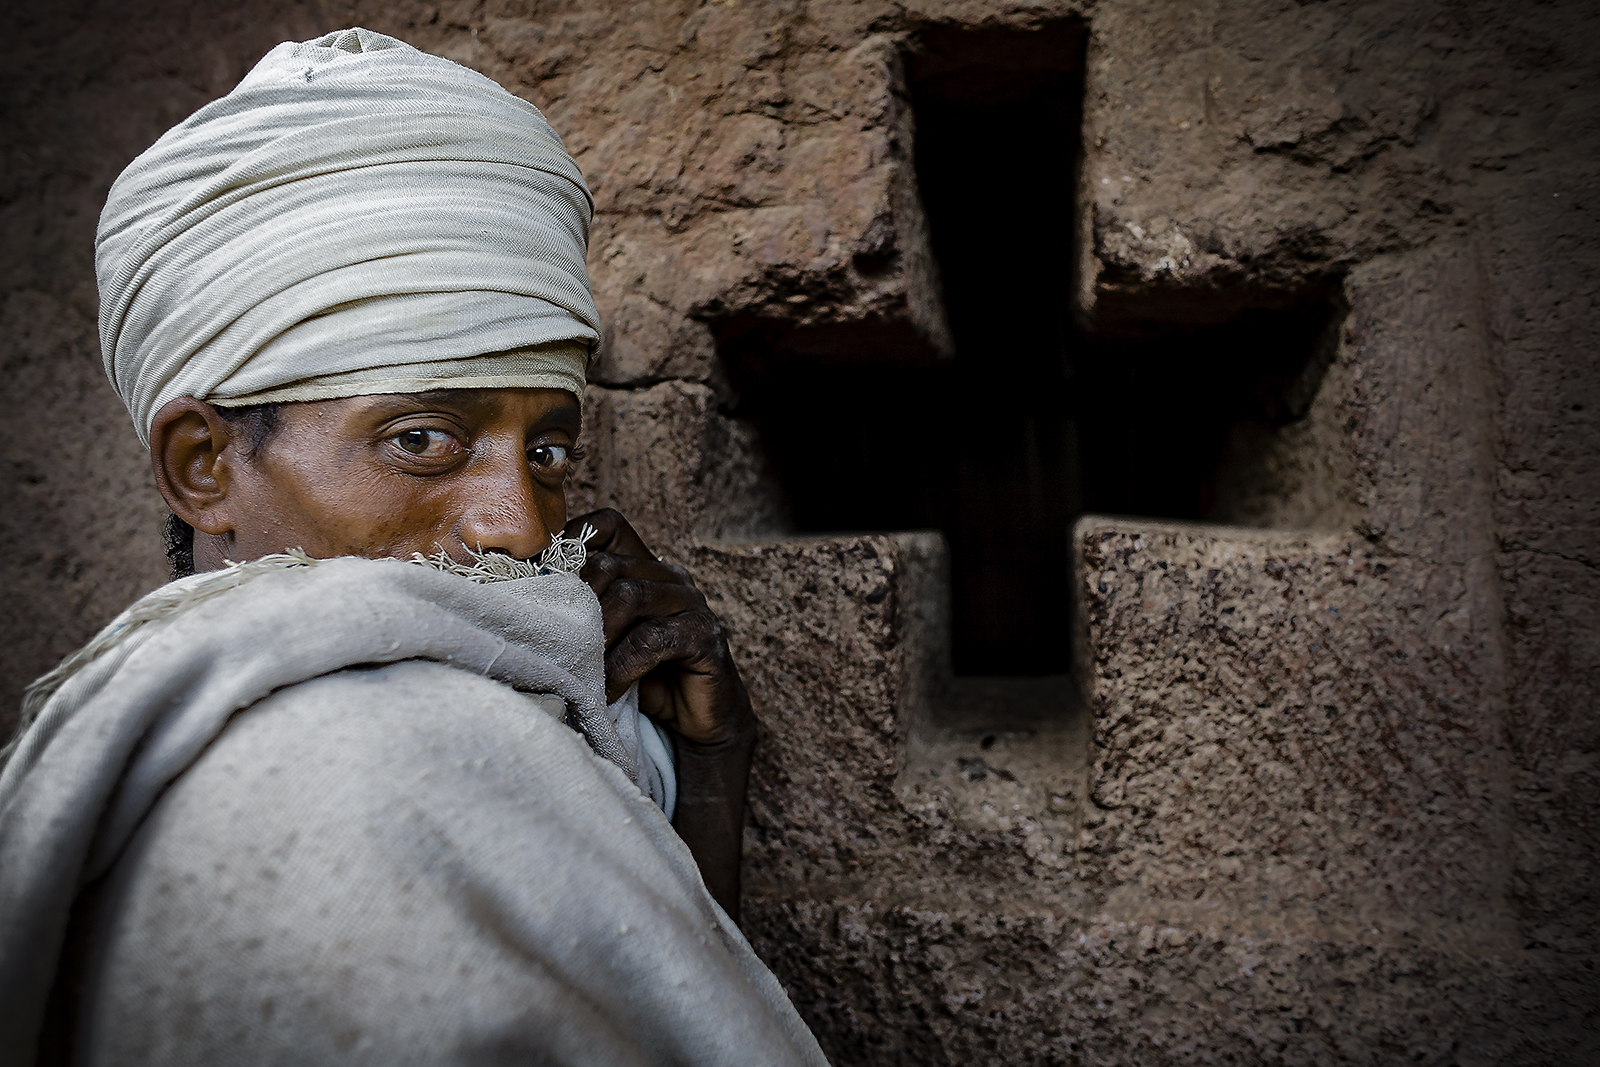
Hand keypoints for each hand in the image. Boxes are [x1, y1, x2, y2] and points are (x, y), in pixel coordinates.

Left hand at [565, 508, 754, 918]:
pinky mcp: (705, 638)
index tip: (536, 573)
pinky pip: (653, 641)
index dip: (571, 538)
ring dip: (596, 636)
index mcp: (644, 567)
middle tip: (552, 640)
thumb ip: (575, 613)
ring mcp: (691, 605)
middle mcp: (670, 577)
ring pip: (630, 596)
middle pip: (610, 564)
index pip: (608, 525)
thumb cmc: (638, 681)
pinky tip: (606, 691)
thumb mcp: (601, 641)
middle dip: (575, 604)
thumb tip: (508, 599)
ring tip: (578, 669)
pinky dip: (621, 667)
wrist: (694, 727)